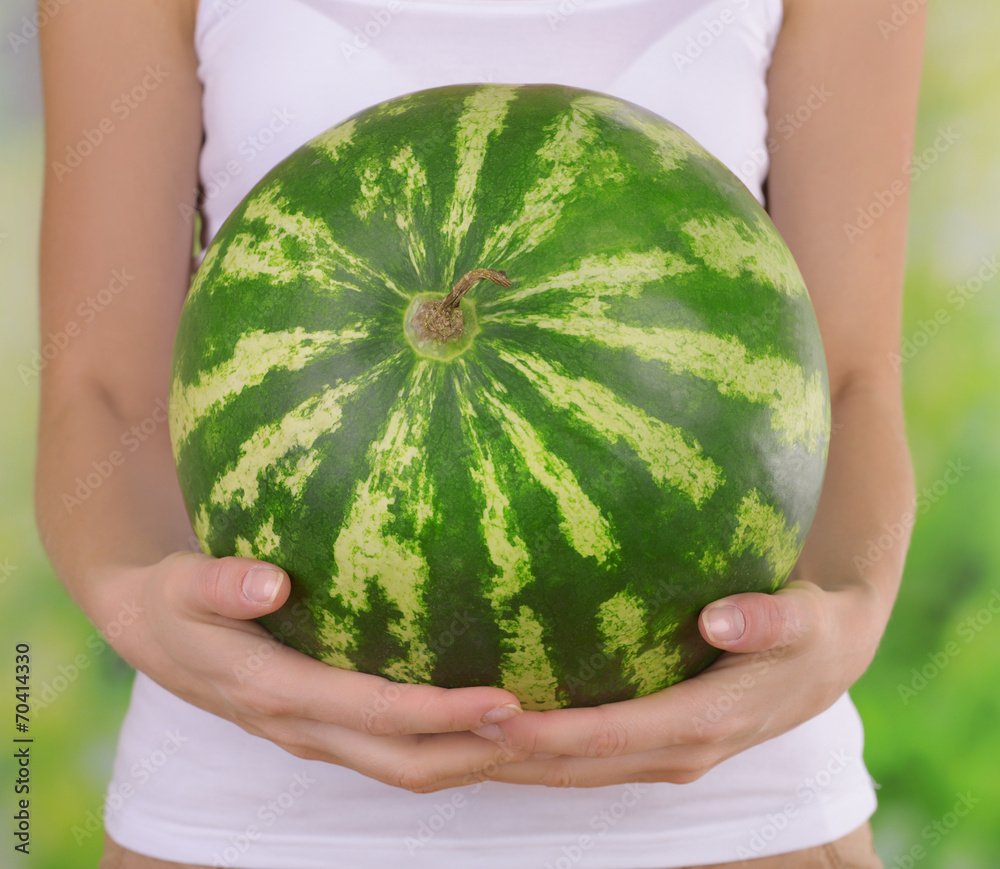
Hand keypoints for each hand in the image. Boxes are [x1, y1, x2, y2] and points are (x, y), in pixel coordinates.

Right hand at [98, 551, 531, 791]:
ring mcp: (317, 737)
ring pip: (404, 770)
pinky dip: (444, 749)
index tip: (505, 699)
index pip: (376, 713)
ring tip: (533, 736)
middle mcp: (305, 728)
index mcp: (278, 691)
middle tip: (545, 730)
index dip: (442, 713)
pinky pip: (393, 754)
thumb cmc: (174, 602)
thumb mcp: (182, 583)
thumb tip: (271, 581)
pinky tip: (483, 723)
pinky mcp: (326, 730)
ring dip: (468, 761)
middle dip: (476, 754)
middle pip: (405, 764)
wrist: (151, 636)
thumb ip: (223, 582)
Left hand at [466, 579, 883, 787]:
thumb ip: (765, 618)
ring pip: (575, 771)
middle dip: (509, 758)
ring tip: (449, 737)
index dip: (551, 733)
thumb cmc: (810, 631)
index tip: (492, 718)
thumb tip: (721, 620)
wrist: (828, 659)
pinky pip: (586, 757)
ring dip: (514, 763)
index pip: (611, 736)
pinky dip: (540, 751)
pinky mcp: (656, 745)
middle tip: (442, 733)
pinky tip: (497, 725)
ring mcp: (665, 756)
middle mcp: (678, 753)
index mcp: (705, 724)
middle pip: (578, 766)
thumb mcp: (802, 618)